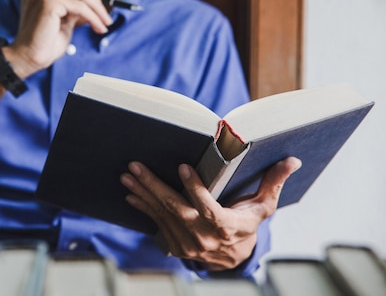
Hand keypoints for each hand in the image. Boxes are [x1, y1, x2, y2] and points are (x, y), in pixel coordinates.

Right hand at [6, 0, 113, 77]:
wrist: (27, 59)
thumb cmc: (44, 45)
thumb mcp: (63, 21)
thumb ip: (73, 8)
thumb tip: (91, 2)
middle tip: (105, 15)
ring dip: (97, 7)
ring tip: (105, 22)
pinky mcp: (49, 2)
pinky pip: (79, 6)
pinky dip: (93, 17)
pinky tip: (99, 27)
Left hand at [120, 157, 301, 270]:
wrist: (233, 259)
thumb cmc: (248, 225)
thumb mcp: (263, 207)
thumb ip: (274, 183)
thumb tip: (292, 160)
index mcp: (226, 226)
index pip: (207, 207)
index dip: (194, 188)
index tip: (182, 167)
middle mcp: (203, 237)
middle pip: (175, 209)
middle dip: (153, 185)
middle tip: (136, 166)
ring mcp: (187, 243)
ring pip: (161, 215)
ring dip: (142, 193)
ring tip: (128, 176)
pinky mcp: (175, 246)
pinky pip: (156, 224)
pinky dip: (143, 208)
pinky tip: (131, 194)